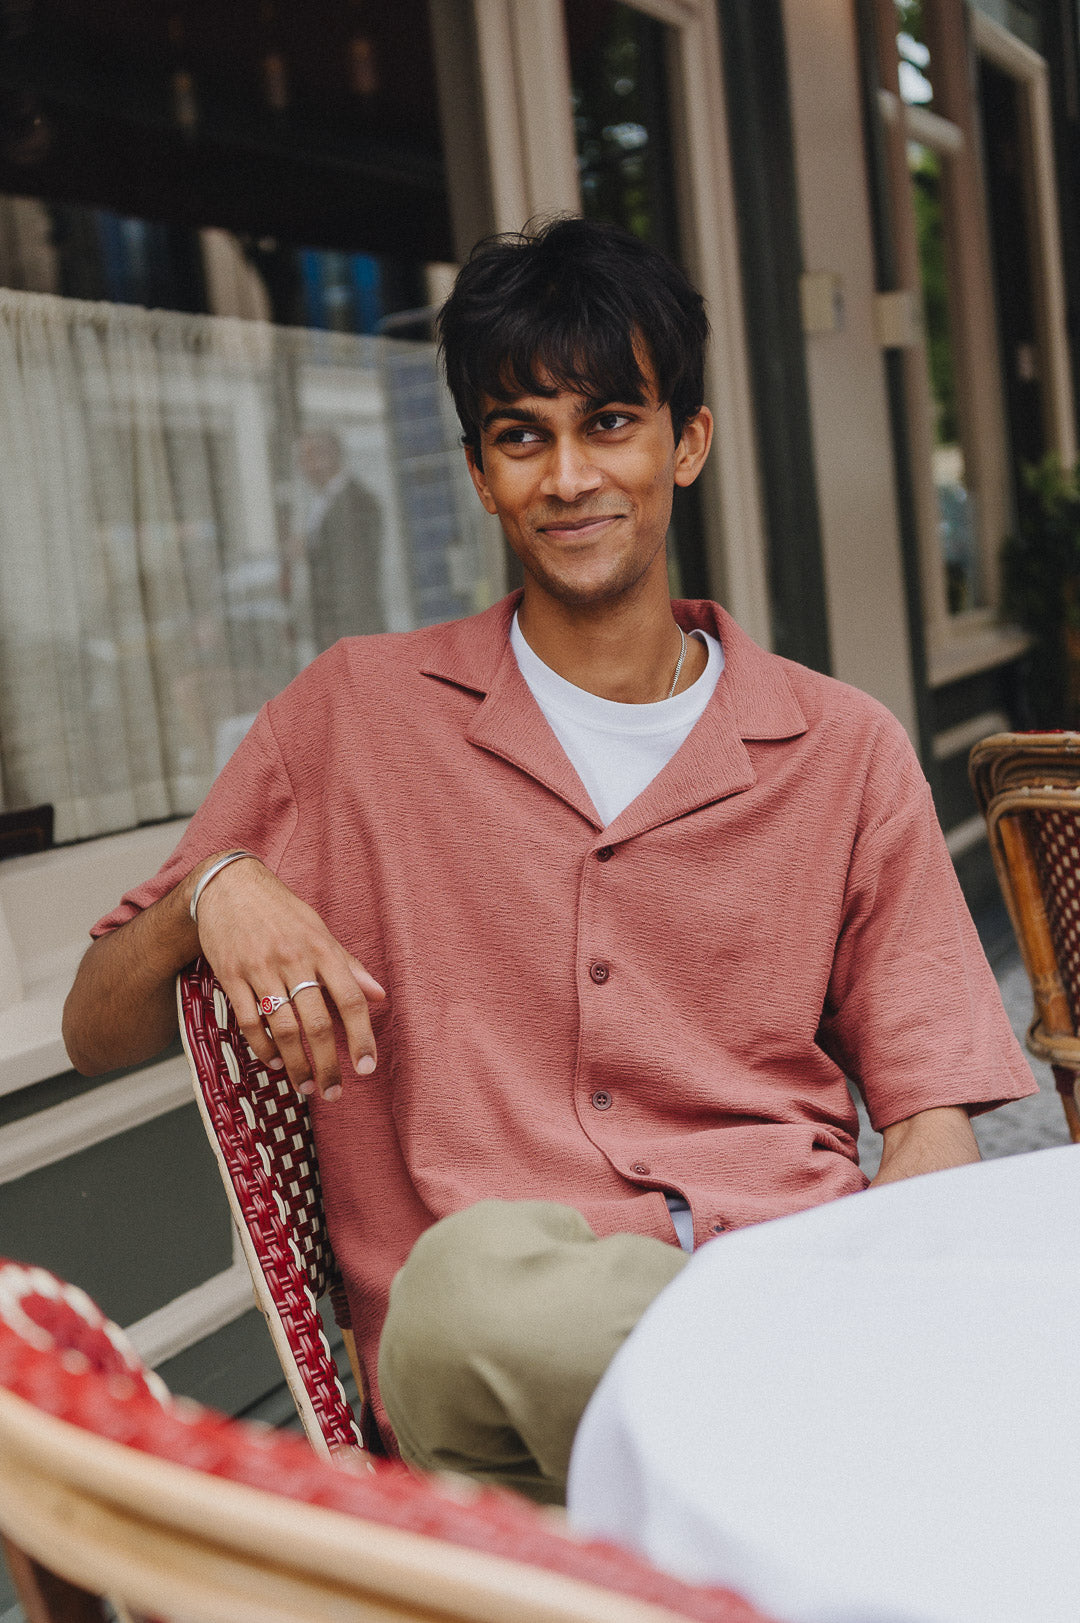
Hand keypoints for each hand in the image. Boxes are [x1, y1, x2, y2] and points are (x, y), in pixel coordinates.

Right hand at [192, 855, 384, 1100]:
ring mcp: (260, 969)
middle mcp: (292, 960)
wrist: (228, 886)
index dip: (361, 1037)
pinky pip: (248, 1021)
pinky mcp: (231, 976)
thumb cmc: (281, 911)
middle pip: (316, 1022)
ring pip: (282, 1029)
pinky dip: (263, 1047)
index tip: (366, 1067)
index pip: (349, 999)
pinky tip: (274, 1062)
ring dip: (295, 1064)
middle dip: (327, 1063)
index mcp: (321, 948)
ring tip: (306, 1085)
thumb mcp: (320, 930)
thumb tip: (379, 995)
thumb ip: (348, 966)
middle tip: (333, 1090)